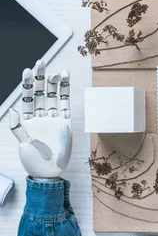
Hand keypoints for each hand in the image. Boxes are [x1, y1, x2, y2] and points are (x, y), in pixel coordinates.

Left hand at [8, 60, 71, 178]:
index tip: (27, 70)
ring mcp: (54, 119)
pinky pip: (66, 104)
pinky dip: (66, 92)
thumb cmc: (34, 160)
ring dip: (54, 83)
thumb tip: (12, 110)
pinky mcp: (66, 123)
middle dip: (40, 79)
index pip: (28, 99)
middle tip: (41, 62)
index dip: (28, 85)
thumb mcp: (23, 144)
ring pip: (54, 97)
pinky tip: (64, 80)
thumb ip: (18, 126)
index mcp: (29, 121)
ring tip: (54, 70)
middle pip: (41, 94)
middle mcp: (41, 117)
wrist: (50, 173)